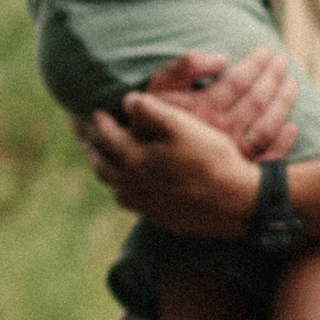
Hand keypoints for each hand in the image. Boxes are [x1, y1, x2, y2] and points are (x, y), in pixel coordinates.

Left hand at [80, 89, 262, 236]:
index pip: (106, 135)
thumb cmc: (211, 159)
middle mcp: (133, 186)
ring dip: (104, 169)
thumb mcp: (182, 125)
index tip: (93, 110)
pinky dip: (122, 190)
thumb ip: (151, 110)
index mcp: (134, 160)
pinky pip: (131, 203)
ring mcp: (146, 205)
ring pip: (113, 186)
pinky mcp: (161, 218)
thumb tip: (128, 101)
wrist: (236, 202)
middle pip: (102, 163)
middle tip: (83, 135)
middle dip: (91, 145)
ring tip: (101, 159)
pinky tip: (130, 187)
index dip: (97, 120)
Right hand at [132, 43, 300, 162]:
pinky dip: (283, 143)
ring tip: (291, 84)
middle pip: (256, 101)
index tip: (265, 52)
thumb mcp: (157, 89)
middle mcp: (219, 133)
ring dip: (282, 104)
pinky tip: (293, 127)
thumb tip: (221, 58)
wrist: (140, 169)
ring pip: (266, 127)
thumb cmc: (146, 123)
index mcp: (203, 110)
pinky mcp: (235, 175)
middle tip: (282, 61)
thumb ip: (184, 68)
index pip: (238, 81)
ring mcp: (230, 157)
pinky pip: (268, 160)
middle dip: (272, 77)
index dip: (255, 64)